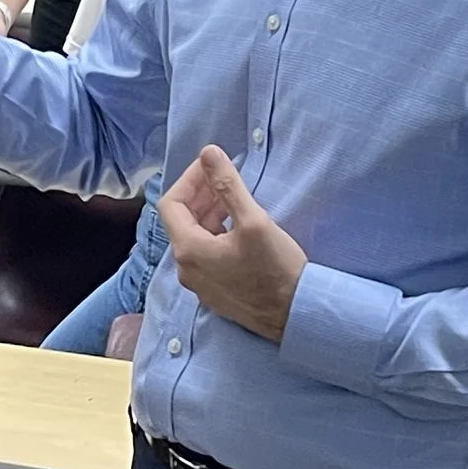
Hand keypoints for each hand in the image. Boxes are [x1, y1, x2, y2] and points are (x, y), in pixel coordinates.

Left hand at [157, 144, 305, 343]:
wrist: (296, 315)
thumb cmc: (276, 269)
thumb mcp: (254, 220)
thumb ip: (228, 185)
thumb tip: (209, 153)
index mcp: (188, 250)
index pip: (172, 203)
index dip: (190, 179)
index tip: (213, 166)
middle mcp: (186, 270)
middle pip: (181, 221)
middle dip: (201, 194)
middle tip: (226, 178)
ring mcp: (199, 284)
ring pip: (194, 238)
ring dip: (210, 213)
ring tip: (235, 199)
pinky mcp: (215, 292)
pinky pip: (206, 255)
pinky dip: (216, 234)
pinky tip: (238, 227)